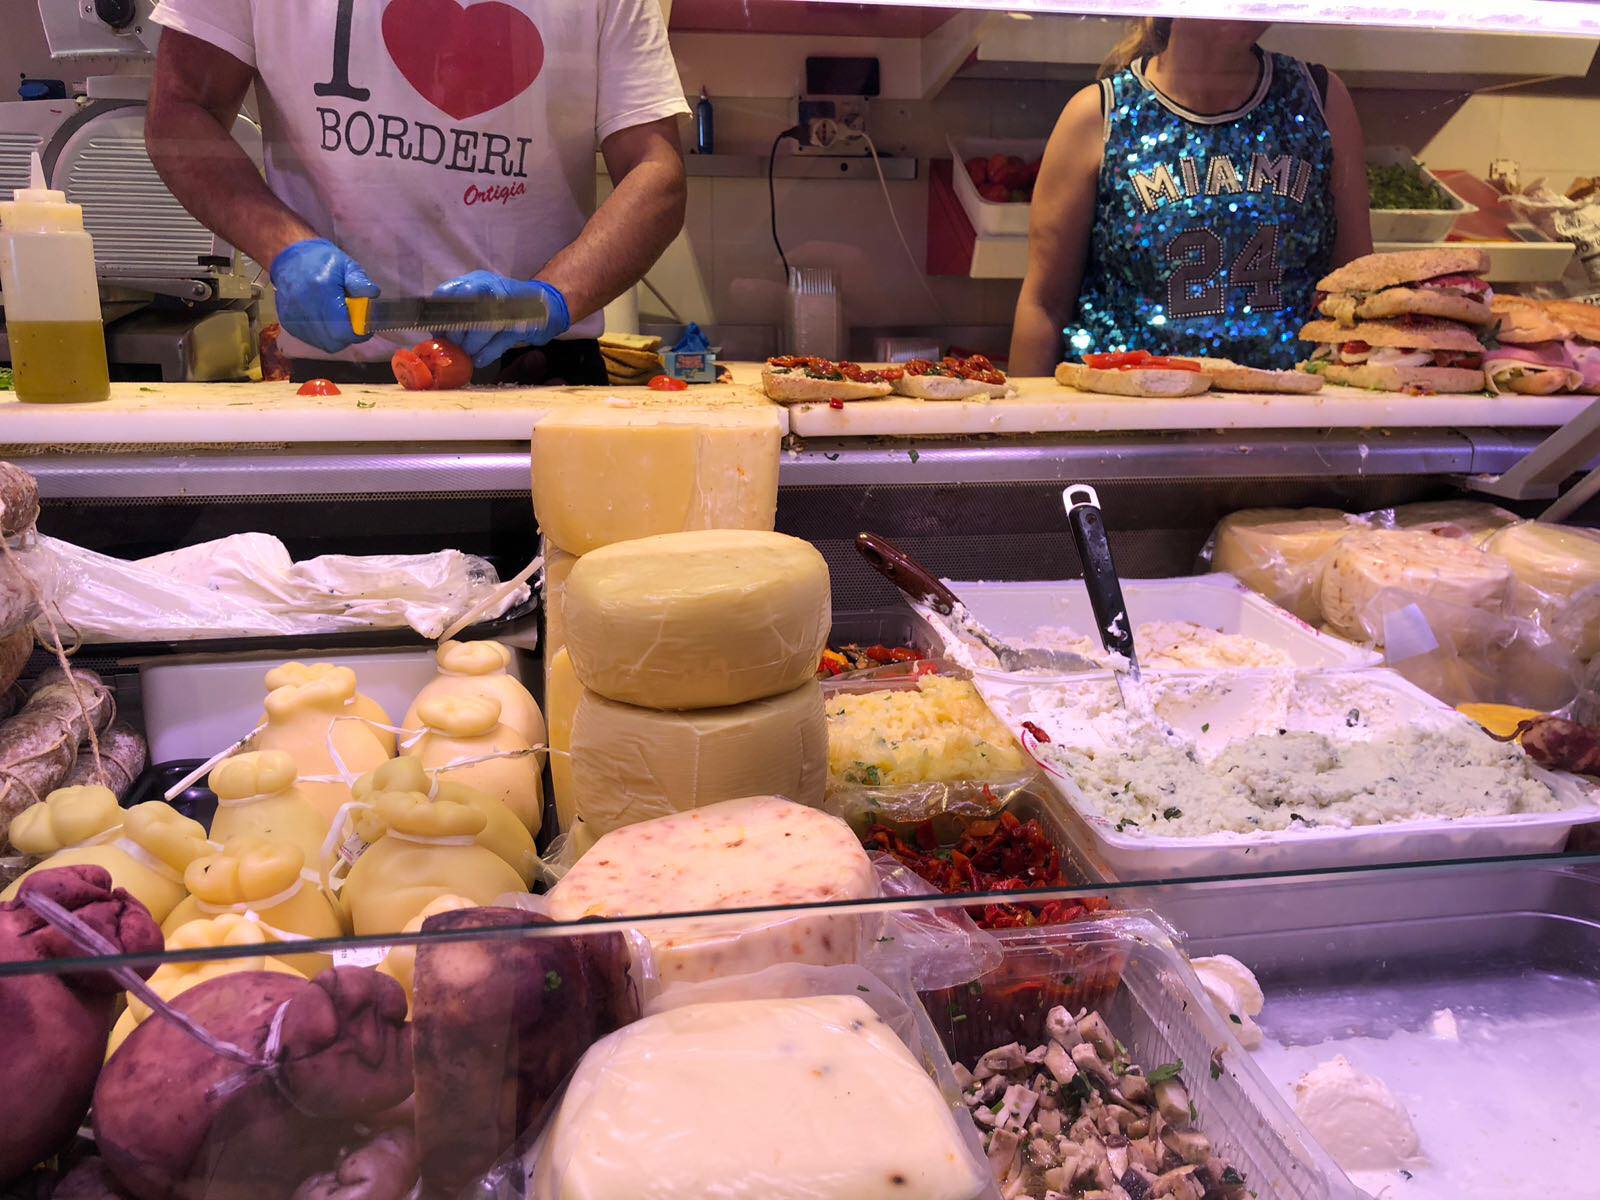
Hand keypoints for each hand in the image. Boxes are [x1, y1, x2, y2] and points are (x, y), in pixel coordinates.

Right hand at [269, 239, 378, 354]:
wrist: (290, 258)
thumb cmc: (323, 261)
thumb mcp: (347, 265)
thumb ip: (361, 282)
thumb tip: (373, 295)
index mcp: (321, 290)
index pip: (342, 330)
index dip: (358, 334)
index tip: (366, 328)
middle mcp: (304, 305)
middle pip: (333, 341)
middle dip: (348, 337)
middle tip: (354, 325)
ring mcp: (292, 316)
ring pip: (322, 343)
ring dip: (336, 338)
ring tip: (339, 320)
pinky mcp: (287, 322)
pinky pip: (311, 340)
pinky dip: (323, 335)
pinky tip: (326, 320)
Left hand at [431, 272, 570, 367]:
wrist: (547, 303)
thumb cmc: (508, 305)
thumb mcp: (482, 300)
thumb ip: (461, 313)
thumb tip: (439, 334)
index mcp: (477, 281)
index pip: (447, 292)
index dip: (439, 315)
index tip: (438, 332)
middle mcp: (491, 288)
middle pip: (464, 309)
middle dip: (456, 332)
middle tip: (455, 346)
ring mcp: (508, 305)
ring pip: (482, 326)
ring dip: (472, 345)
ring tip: (469, 355)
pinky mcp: (523, 323)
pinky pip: (500, 340)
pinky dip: (488, 352)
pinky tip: (480, 360)